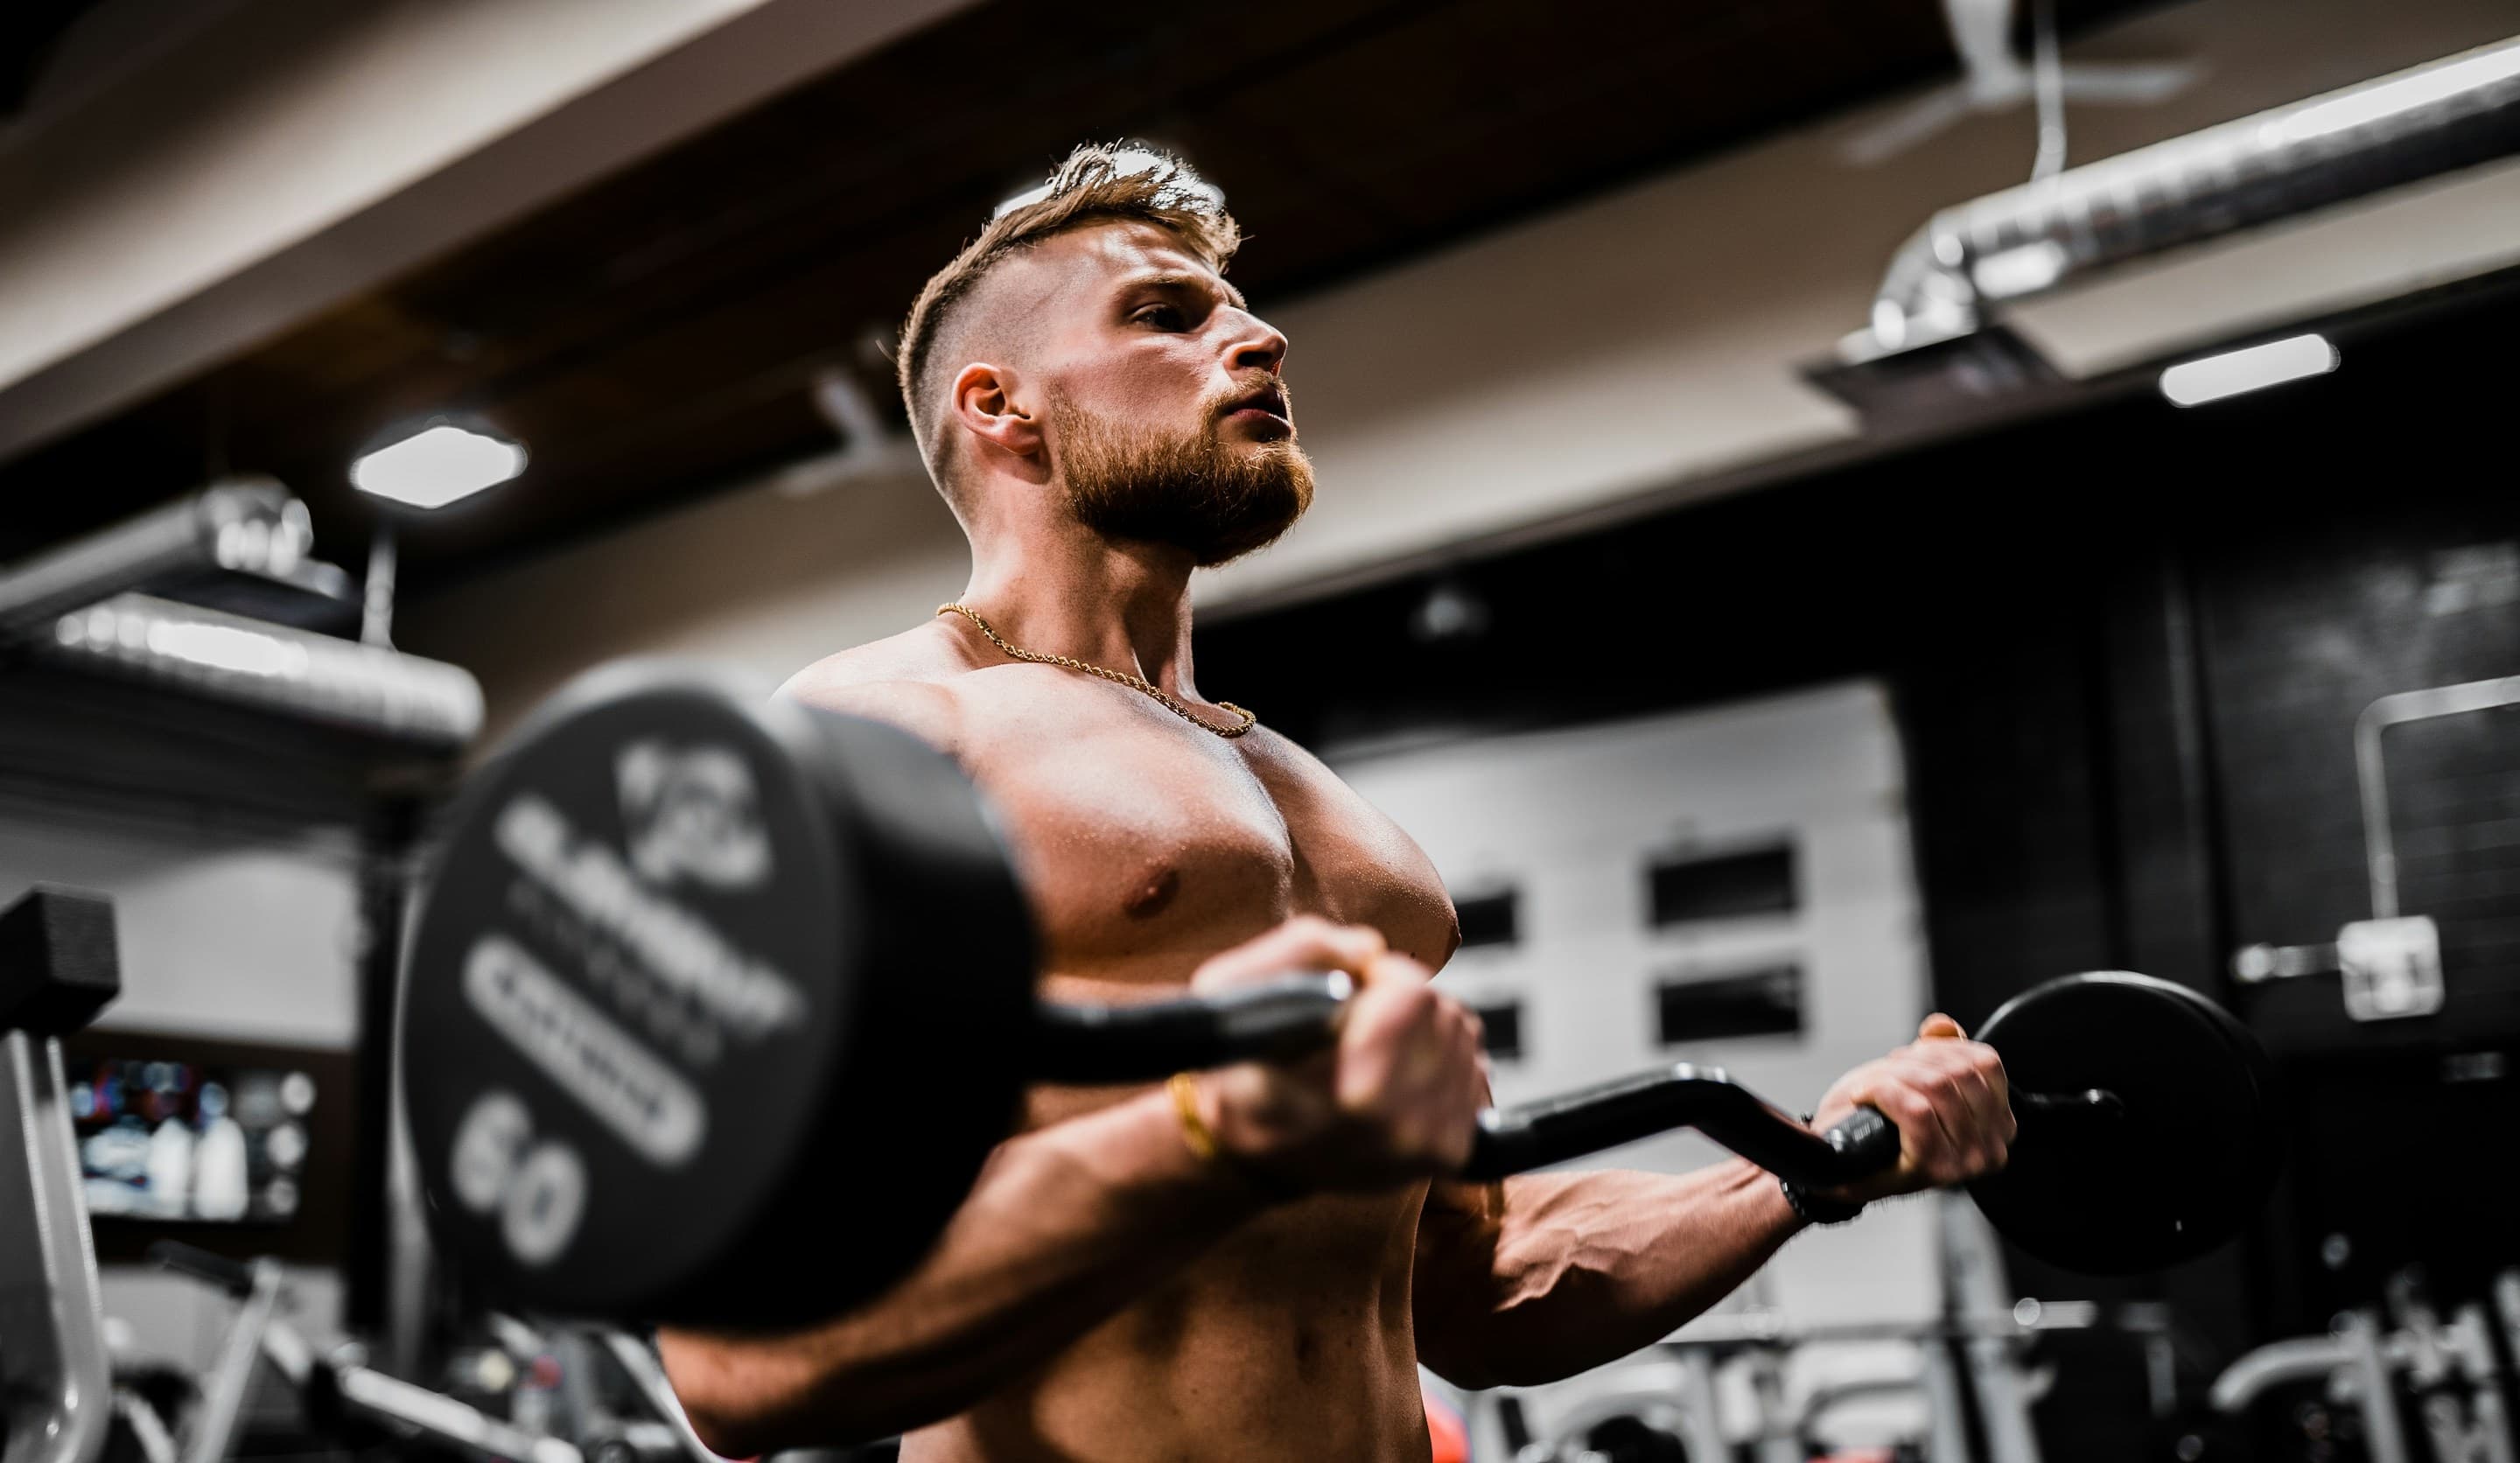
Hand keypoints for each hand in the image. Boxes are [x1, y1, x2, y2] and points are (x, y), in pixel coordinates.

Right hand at [1185, 916, 1486, 1193]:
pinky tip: (1400, 1074)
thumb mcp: (1231, 991)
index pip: (1413, 999)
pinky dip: (1442, 1060)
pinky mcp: (1451, 1154)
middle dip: (1405, 1000)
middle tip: (1362, 1019)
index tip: (1358, 985)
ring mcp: (1431, 1148)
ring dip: (1425, 1028)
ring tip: (1375, 1047)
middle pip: (1443, 1013)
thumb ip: (1302, 949)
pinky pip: (1476, 1072)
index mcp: (1355, 1099)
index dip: (1386, 976)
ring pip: (1464, 1037)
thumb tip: (1372, 949)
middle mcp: (1401, 1132)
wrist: (1253, 1154)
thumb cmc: (1239, 1067)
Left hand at [1808, 1014, 2013, 1204]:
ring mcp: (1965, 1161)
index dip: (1942, 1048)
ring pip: (1936, 1087)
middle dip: (1913, 1061)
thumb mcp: (1914, 1077)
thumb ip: (1939, 1050)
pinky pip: (1915, 1109)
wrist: (1840, 1162)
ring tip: (1872, 1084)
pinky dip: (1882, 1092)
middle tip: (1885, 1072)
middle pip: (1958, 1073)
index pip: (1986, 1064)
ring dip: (1893, 1075)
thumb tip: (1942, 1025)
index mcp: (2000, 1124)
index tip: (1911, 1056)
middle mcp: (1991, 1147)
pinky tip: (1863, 1095)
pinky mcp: (1933, 1166)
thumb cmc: (1878, 1121)